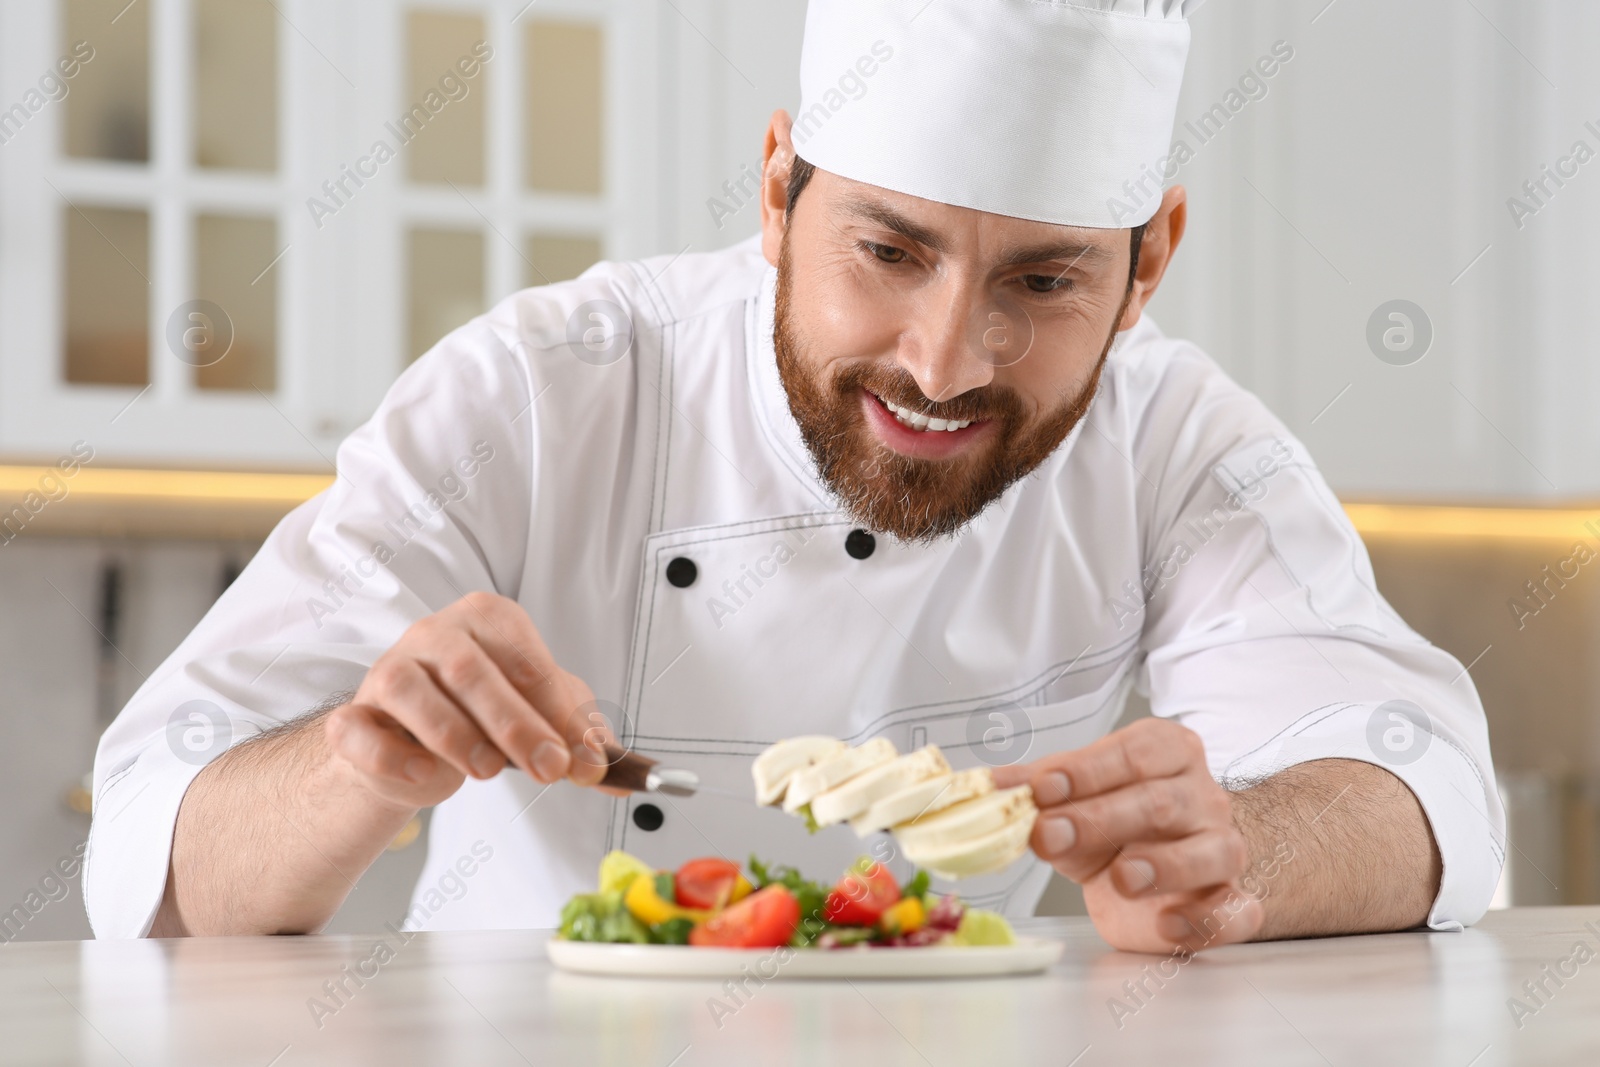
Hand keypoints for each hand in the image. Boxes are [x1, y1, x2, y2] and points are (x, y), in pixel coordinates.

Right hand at [325, 592, 616, 809]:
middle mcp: (434, 634)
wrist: (409, 748)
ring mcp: (387, 671)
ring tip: (487, 770)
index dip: (561, 713)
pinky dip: (392, 755)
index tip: (586, 759)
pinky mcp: (351, 717)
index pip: (527, 661)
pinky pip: (360, 730)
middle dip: (517, 725)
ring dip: (455, 735)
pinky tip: (425, 774)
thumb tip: (615, 773)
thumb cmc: (480, 717)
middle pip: (471, 671)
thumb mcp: (540, 717)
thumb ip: (578, 739)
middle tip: (550, 769)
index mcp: (487, 620)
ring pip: (412, 691)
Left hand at [992, 718, 1263, 953]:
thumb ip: (1033, 790)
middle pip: (1161, 801)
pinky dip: (1206, 920)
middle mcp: (1202, 796)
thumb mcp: (1073, 799)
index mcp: (1166, 753)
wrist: (1170, 869)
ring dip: (1165, 865)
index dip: (1086, 769)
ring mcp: (1222, 848)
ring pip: (1211, 851)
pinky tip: (1168, 924)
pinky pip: (1235, 910)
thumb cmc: (1120, 823)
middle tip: (1051, 835)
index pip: (1133, 752)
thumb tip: (982, 785)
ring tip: (1121, 877)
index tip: (1040, 788)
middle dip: (1102, 818)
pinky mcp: (1233, 901)